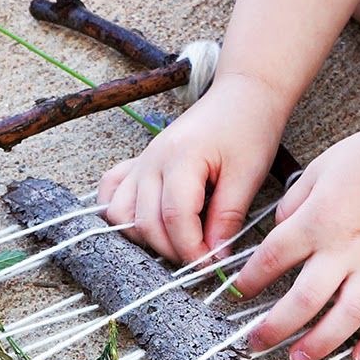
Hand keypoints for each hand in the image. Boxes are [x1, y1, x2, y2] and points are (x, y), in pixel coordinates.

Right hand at [97, 73, 287, 264]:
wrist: (241, 96)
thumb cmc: (248, 129)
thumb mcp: (248, 175)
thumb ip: (227, 217)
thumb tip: (215, 254)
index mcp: (181, 158)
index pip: (175, 218)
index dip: (192, 249)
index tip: (212, 264)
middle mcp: (152, 160)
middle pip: (146, 222)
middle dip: (173, 250)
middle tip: (202, 257)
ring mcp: (141, 162)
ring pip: (120, 214)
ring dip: (144, 237)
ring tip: (176, 243)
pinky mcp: (139, 163)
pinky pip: (111, 192)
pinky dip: (120, 215)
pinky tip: (144, 225)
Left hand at [236, 117, 359, 359]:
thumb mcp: (318, 169)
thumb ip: (291, 204)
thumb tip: (275, 232)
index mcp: (317, 220)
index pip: (271, 260)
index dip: (248, 280)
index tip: (238, 292)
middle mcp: (345, 248)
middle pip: (303, 301)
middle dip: (274, 328)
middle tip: (255, 342)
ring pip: (346, 317)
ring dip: (319, 344)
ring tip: (297, 358)